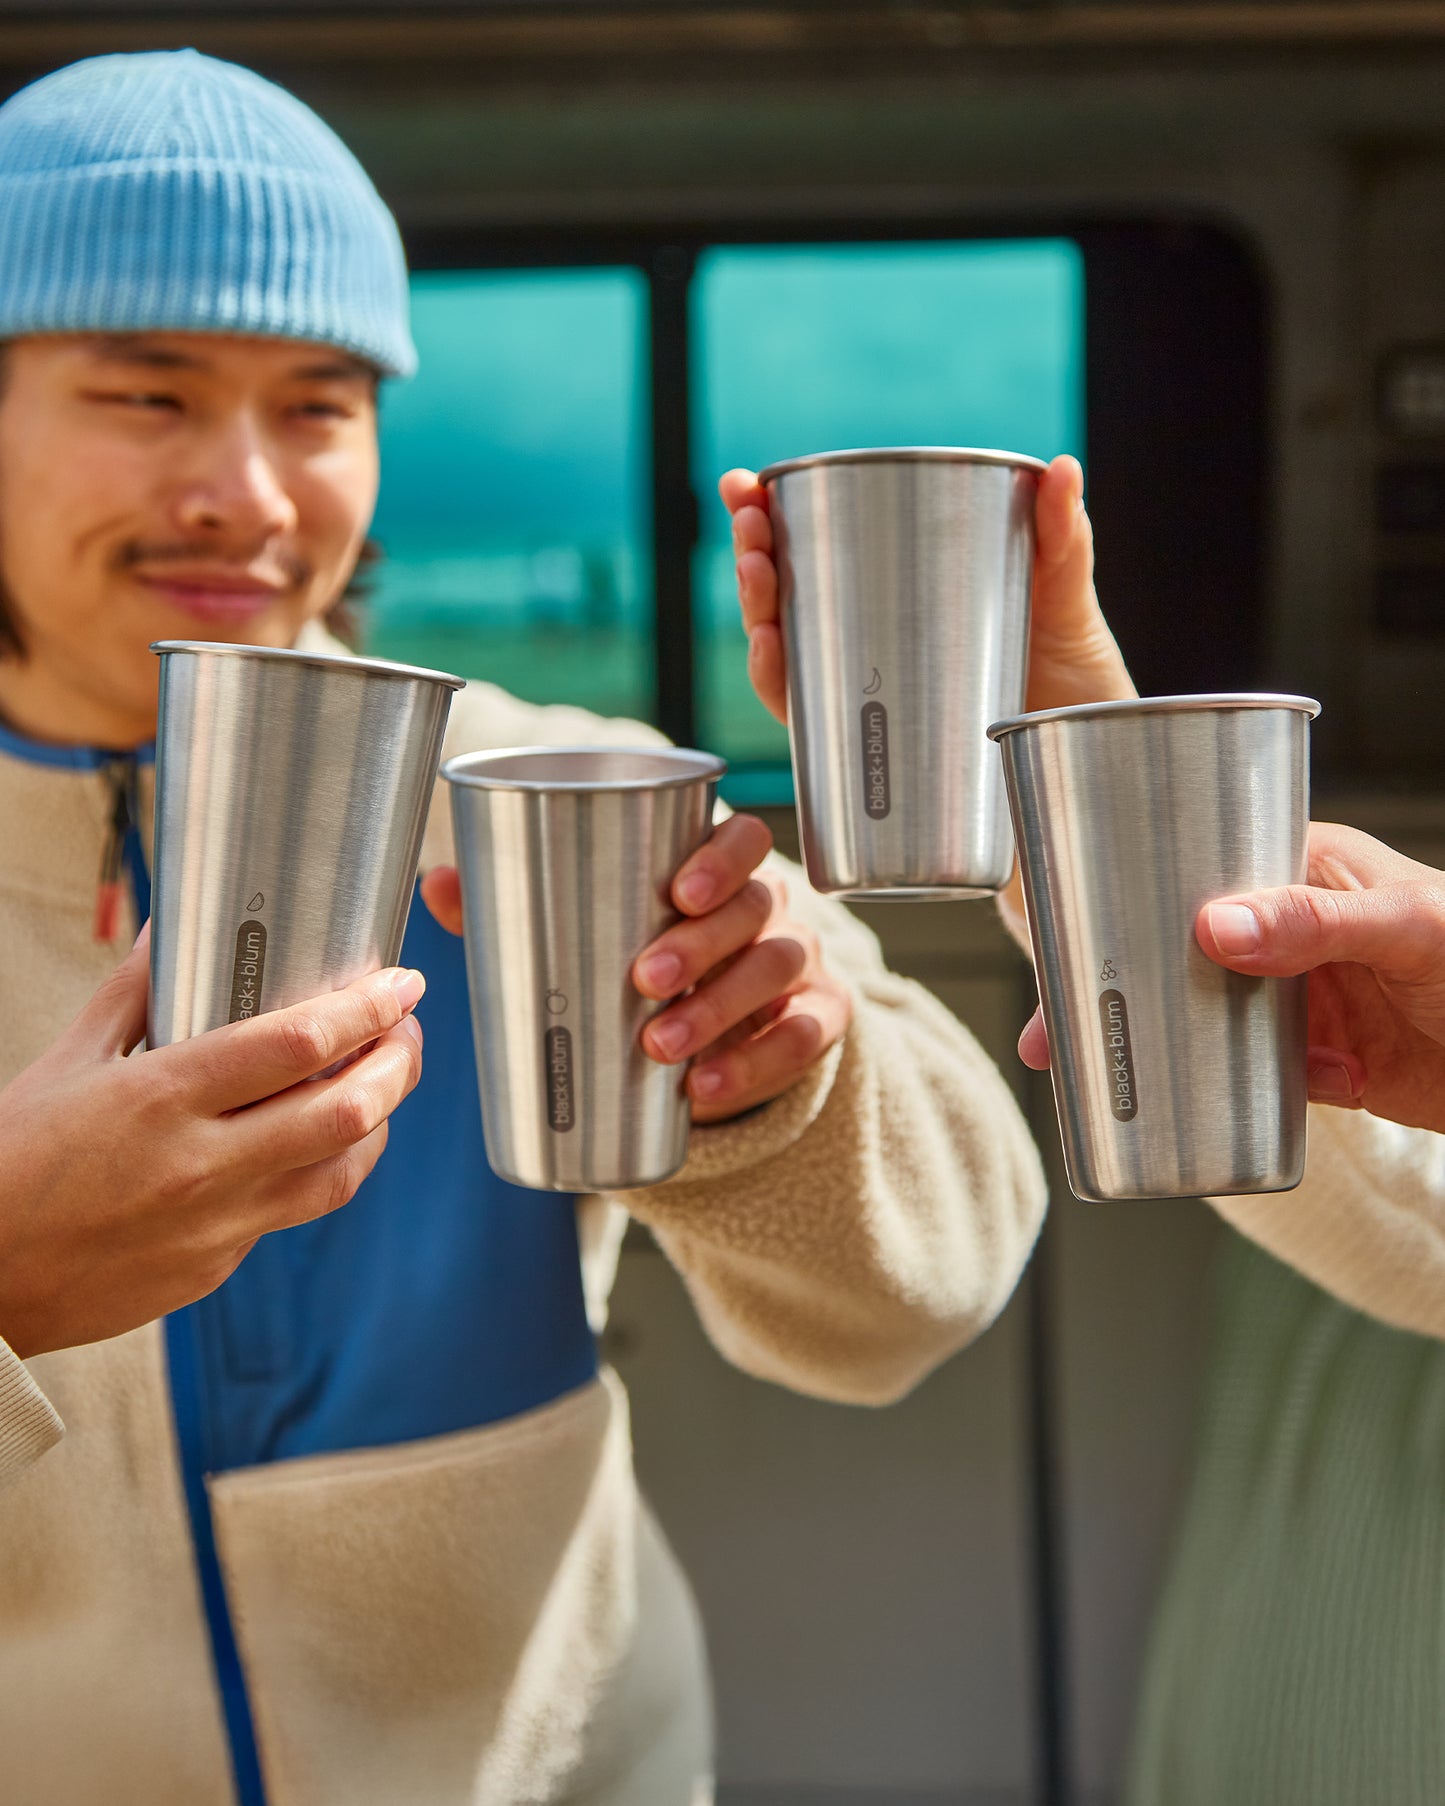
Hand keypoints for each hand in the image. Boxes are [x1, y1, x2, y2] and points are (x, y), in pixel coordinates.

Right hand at [0, 927, 424, 1357]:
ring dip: (378, 1122)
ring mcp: (216, 1226)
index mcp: (162, 1098)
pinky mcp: (215, 1269)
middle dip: (399, 1062)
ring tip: (381, 1084)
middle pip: (348, 1110)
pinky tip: (313, 1141)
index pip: (301, 1043)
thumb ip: (132, 993)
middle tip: (407, 1030)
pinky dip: (317, 1169)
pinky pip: (291, 1213)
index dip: (368, 1008)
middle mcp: (202, 1164)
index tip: (401, 983)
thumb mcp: (66, 1062)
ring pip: (341, 1172)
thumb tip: (167, 932)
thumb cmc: (8, 1165)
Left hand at [422, 814, 852, 1125]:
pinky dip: (759, 1062)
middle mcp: (767, 909)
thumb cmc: (640, 966)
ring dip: (720, 1007)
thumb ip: (515, 909)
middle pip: (756, 904)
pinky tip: (705, 1088)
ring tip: (660, 1047)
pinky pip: (805, 1037)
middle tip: (643, 980)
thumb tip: (438, 882)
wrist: (713, 1046)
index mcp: (717, 872)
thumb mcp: (583, 938)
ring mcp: (797, 966)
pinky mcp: (814, 1023)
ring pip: (777, 968)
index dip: (720, 856)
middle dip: (702, 941)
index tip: (676, 890)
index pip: (742, 838)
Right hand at [721, 455, 1136, 942]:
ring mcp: (869, 703)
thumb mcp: (1067, 603)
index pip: (821, 552)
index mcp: (903, 606)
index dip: (772, 518)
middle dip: (751, 553)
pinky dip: (780, 683)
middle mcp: (872, 654)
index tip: (745, 484)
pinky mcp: (875, 755)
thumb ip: (1063, 538)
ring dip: (755, 610)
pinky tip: (772, 649)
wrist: (1095, 770)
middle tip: (748, 521)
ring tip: (755, 568)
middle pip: (787, 599)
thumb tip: (1062, 466)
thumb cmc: (1077, 691)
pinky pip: (809, 721)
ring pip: (785, 654)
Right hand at [1018, 823, 1444, 1135]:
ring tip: (1086, 1071)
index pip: (1191, 868)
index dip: (1123, 897)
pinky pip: (1245, 1080)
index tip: (1067, 932)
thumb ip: (1316, 921)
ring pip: (1200, 1019)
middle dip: (1111, 987)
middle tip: (1052, 1026)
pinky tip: (1163, 1108)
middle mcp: (1288, 930)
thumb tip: (1214, 924)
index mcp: (1300, 867)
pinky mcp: (1321, 1064)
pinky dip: (1206, 1096)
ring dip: (1148, 1044)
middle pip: (1176, 951)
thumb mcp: (1407, 924)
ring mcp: (1301, 999)